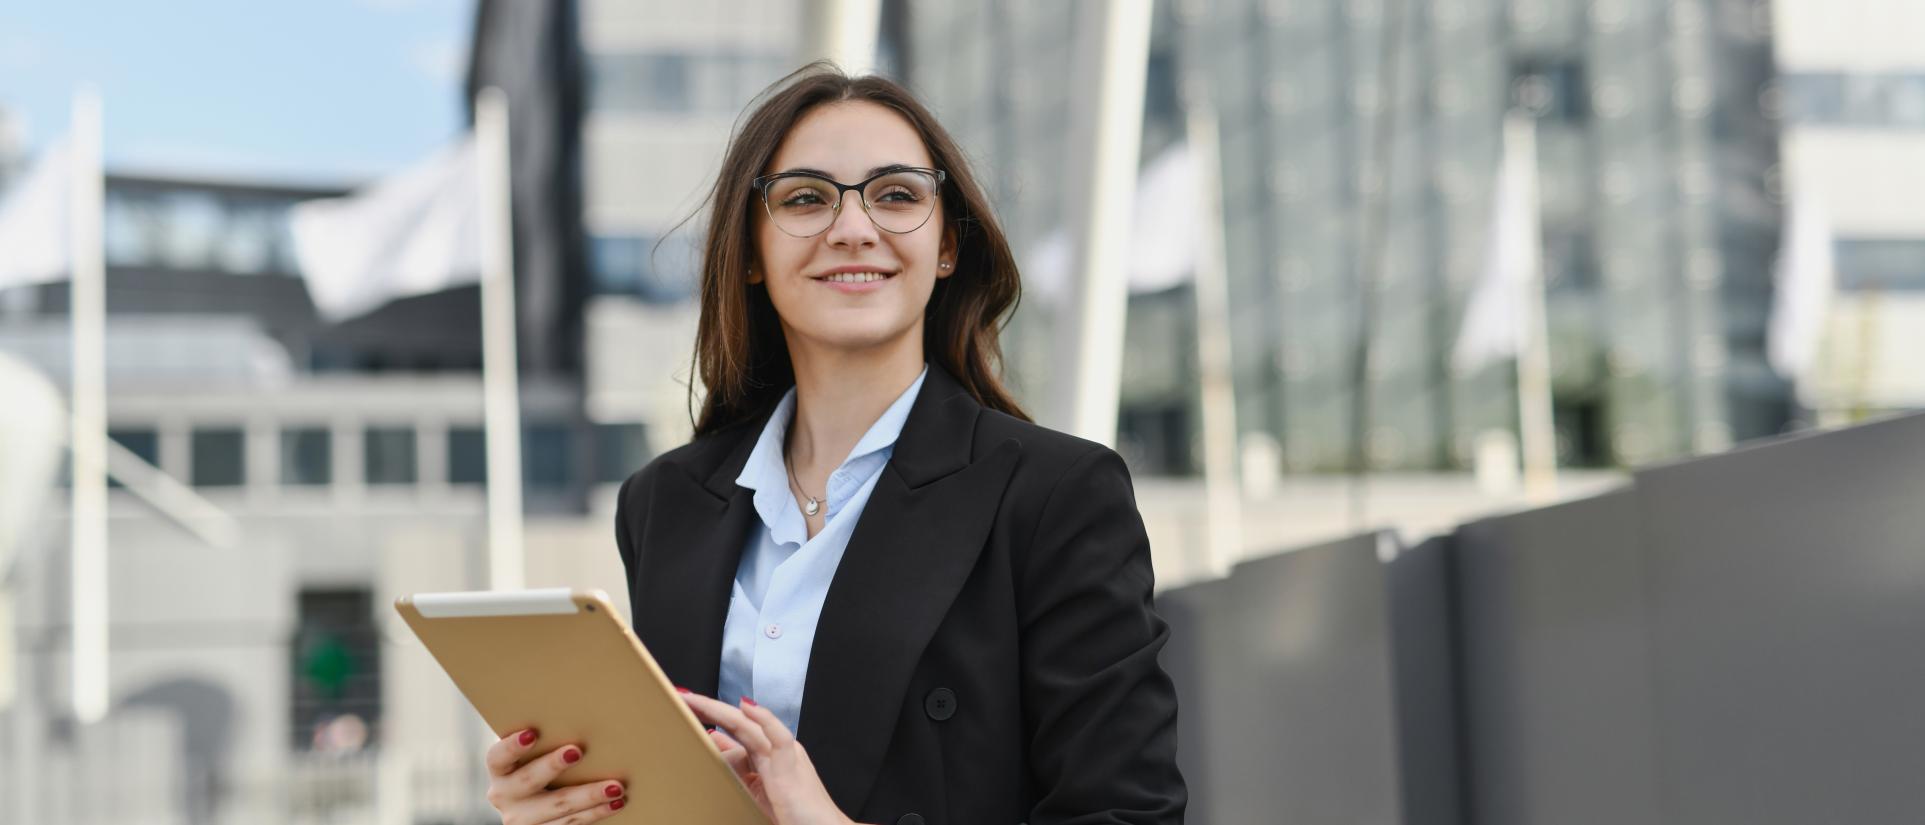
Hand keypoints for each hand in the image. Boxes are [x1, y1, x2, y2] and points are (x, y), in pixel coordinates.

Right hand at [483, 728, 627, 824]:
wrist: (536, 805)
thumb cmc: (540, 764)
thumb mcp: (534, 756)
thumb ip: (546, 742)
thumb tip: (584, 717)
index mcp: (500, 771)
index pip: (498, 757)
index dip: (512, 746)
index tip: (531, 733)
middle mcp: (505, 796)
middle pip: (529, 780)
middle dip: (552, 765)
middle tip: (577, 751)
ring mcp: (524, 819)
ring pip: (558, 807)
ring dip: (589, 795)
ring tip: (615, 786)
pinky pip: (573, 823)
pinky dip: (597, 812)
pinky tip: (616, 802)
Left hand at [680, 691, 861, 824]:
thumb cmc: (795, 814)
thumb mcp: (755, 789)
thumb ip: (738, 765)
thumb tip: (717, 742)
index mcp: (769, 755)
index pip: (735, 728)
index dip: (712, 716)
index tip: (689, 707)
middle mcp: (776, 749)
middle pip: (738, 721)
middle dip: (709, 708)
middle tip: (683, 696)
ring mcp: (785, 754)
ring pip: (748, 724)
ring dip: (719, 710)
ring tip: (694, 700)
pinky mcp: (792, 765)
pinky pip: (778, 737)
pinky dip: (764, 719)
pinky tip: (747, 707)